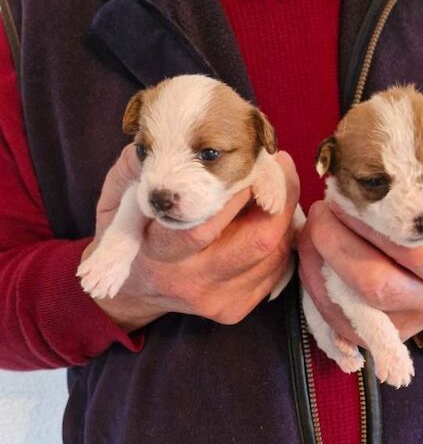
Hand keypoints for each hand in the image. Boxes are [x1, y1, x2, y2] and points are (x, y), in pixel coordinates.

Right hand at [81, 145, 299, 331]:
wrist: (135, 290)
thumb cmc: (130, 233)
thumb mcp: (118, 198)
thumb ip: (136, 167)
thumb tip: (165, 135)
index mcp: (159, 254)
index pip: (203, 226)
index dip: (238, 191)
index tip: (256, 160)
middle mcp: (192, 281)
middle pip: (257, 241)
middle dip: (278, 197)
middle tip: (281, 165)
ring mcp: (218, 299)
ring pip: (274, 253)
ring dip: (284, 214)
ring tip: (277, 185)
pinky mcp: (237, 307)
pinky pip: (275, 268)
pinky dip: (281, 238)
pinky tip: (270, 217)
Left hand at [297, 177, 422, 345]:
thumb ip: (420, 177)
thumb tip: (376, 146)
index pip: (409, 245)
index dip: (370, 219)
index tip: (345, 191)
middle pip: (375, 283)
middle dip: (335, 243)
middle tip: (320, 211)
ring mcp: (400, 325)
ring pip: (351, 307)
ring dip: (317, 266)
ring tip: (309, 232)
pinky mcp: (375, 337)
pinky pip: (336, 322)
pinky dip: (315, 291)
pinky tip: (310, 261)